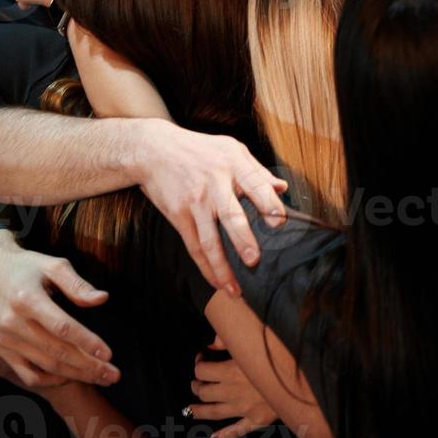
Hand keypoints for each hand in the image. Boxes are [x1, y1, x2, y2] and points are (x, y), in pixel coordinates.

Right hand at [0, 229, 120, 386]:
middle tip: (114, 375)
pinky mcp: (2, 349)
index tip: (109, 354)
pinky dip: (50, 380)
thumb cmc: (28, 266)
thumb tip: (102, 299)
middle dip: (88, 366)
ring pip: (46, 365)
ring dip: (76, 375)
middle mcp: (12, 323)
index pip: (62, 327)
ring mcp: (5, 339)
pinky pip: (27, 374)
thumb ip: (77, 285)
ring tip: (101, 378)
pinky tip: (71, 378)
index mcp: (27, 299)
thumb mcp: (54, 266)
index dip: (87, 342)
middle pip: (57, 351)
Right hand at [136, 122, 289, 297]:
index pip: (255, 185)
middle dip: (242, 239)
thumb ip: (257, 171)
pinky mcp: (179, 216)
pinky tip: (218, 282)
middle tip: (254, 260)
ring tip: (235, 288)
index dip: (268, 203)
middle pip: (230, 215)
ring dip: (222, 266)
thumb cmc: (200, 150)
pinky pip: (194, 246)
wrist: (155, 150)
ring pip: (209, 239)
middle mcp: (215, 185)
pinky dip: (206, 267)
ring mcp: (195, 203)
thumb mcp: (231, 149)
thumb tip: (282, 189)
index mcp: (233, 165)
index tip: (279, 222)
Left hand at [185, 338, 278, 437]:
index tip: (202, 358)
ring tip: (189, 410)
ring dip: (199, 411)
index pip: (202, 370)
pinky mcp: (256, 420)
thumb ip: (227, 339)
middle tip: (197, 382)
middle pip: (204, 392)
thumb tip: (211, 344)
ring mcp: (243, 409)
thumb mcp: (250, 340)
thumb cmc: (276, 354)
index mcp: (230, 371)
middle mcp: (232, 392)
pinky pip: (237, 430)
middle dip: (197, 386)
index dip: (198, 363)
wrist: (302, 377)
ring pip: (213, 412)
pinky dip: (224, 436)